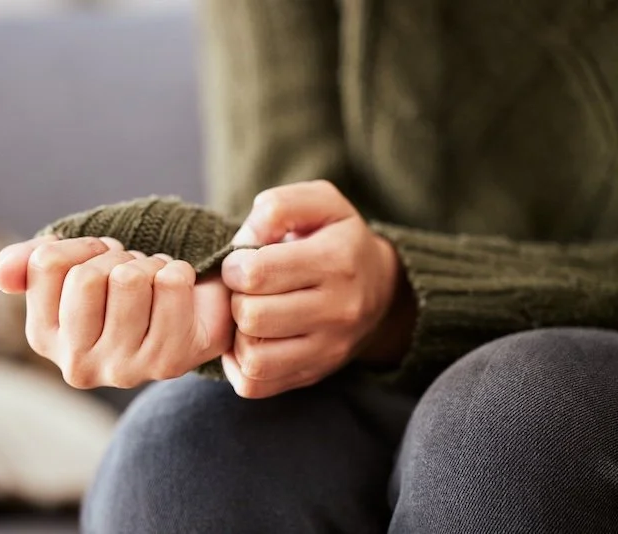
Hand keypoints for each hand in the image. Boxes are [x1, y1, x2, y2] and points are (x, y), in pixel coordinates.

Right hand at [0, 236, 233, 388]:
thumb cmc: (126, 288)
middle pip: (87, 277)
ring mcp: (122, 370)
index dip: (84, 247)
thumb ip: (30, 263)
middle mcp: (76, 365)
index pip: (48, 263)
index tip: (102, 259)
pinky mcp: (168, 363)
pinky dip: (178, 272)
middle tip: (132, 274)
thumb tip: (2, 275)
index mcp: (43, 338)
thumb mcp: (74, 268)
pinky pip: (171, 283)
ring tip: (154, 283)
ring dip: (149, 265)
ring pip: (129, 279)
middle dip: (117, 259)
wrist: (192, 312)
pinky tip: (178, 293)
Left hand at [220, 180, 415, 398]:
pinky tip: (249, 341)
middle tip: (245, 290)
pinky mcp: (315, 375)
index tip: (242, 263)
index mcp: (336, 261)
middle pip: (252, 316)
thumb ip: (278, 207)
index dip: (235, 265)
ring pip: (253, 357)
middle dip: (235, 299)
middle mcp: (338, 311)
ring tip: (248, 315)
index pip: (258, 273)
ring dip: (238, 335)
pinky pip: (256, 385)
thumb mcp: (319, 203)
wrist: (383, 289)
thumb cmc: (338, 239)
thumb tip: (244, 242)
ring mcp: (329, 350)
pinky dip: (240, 365)